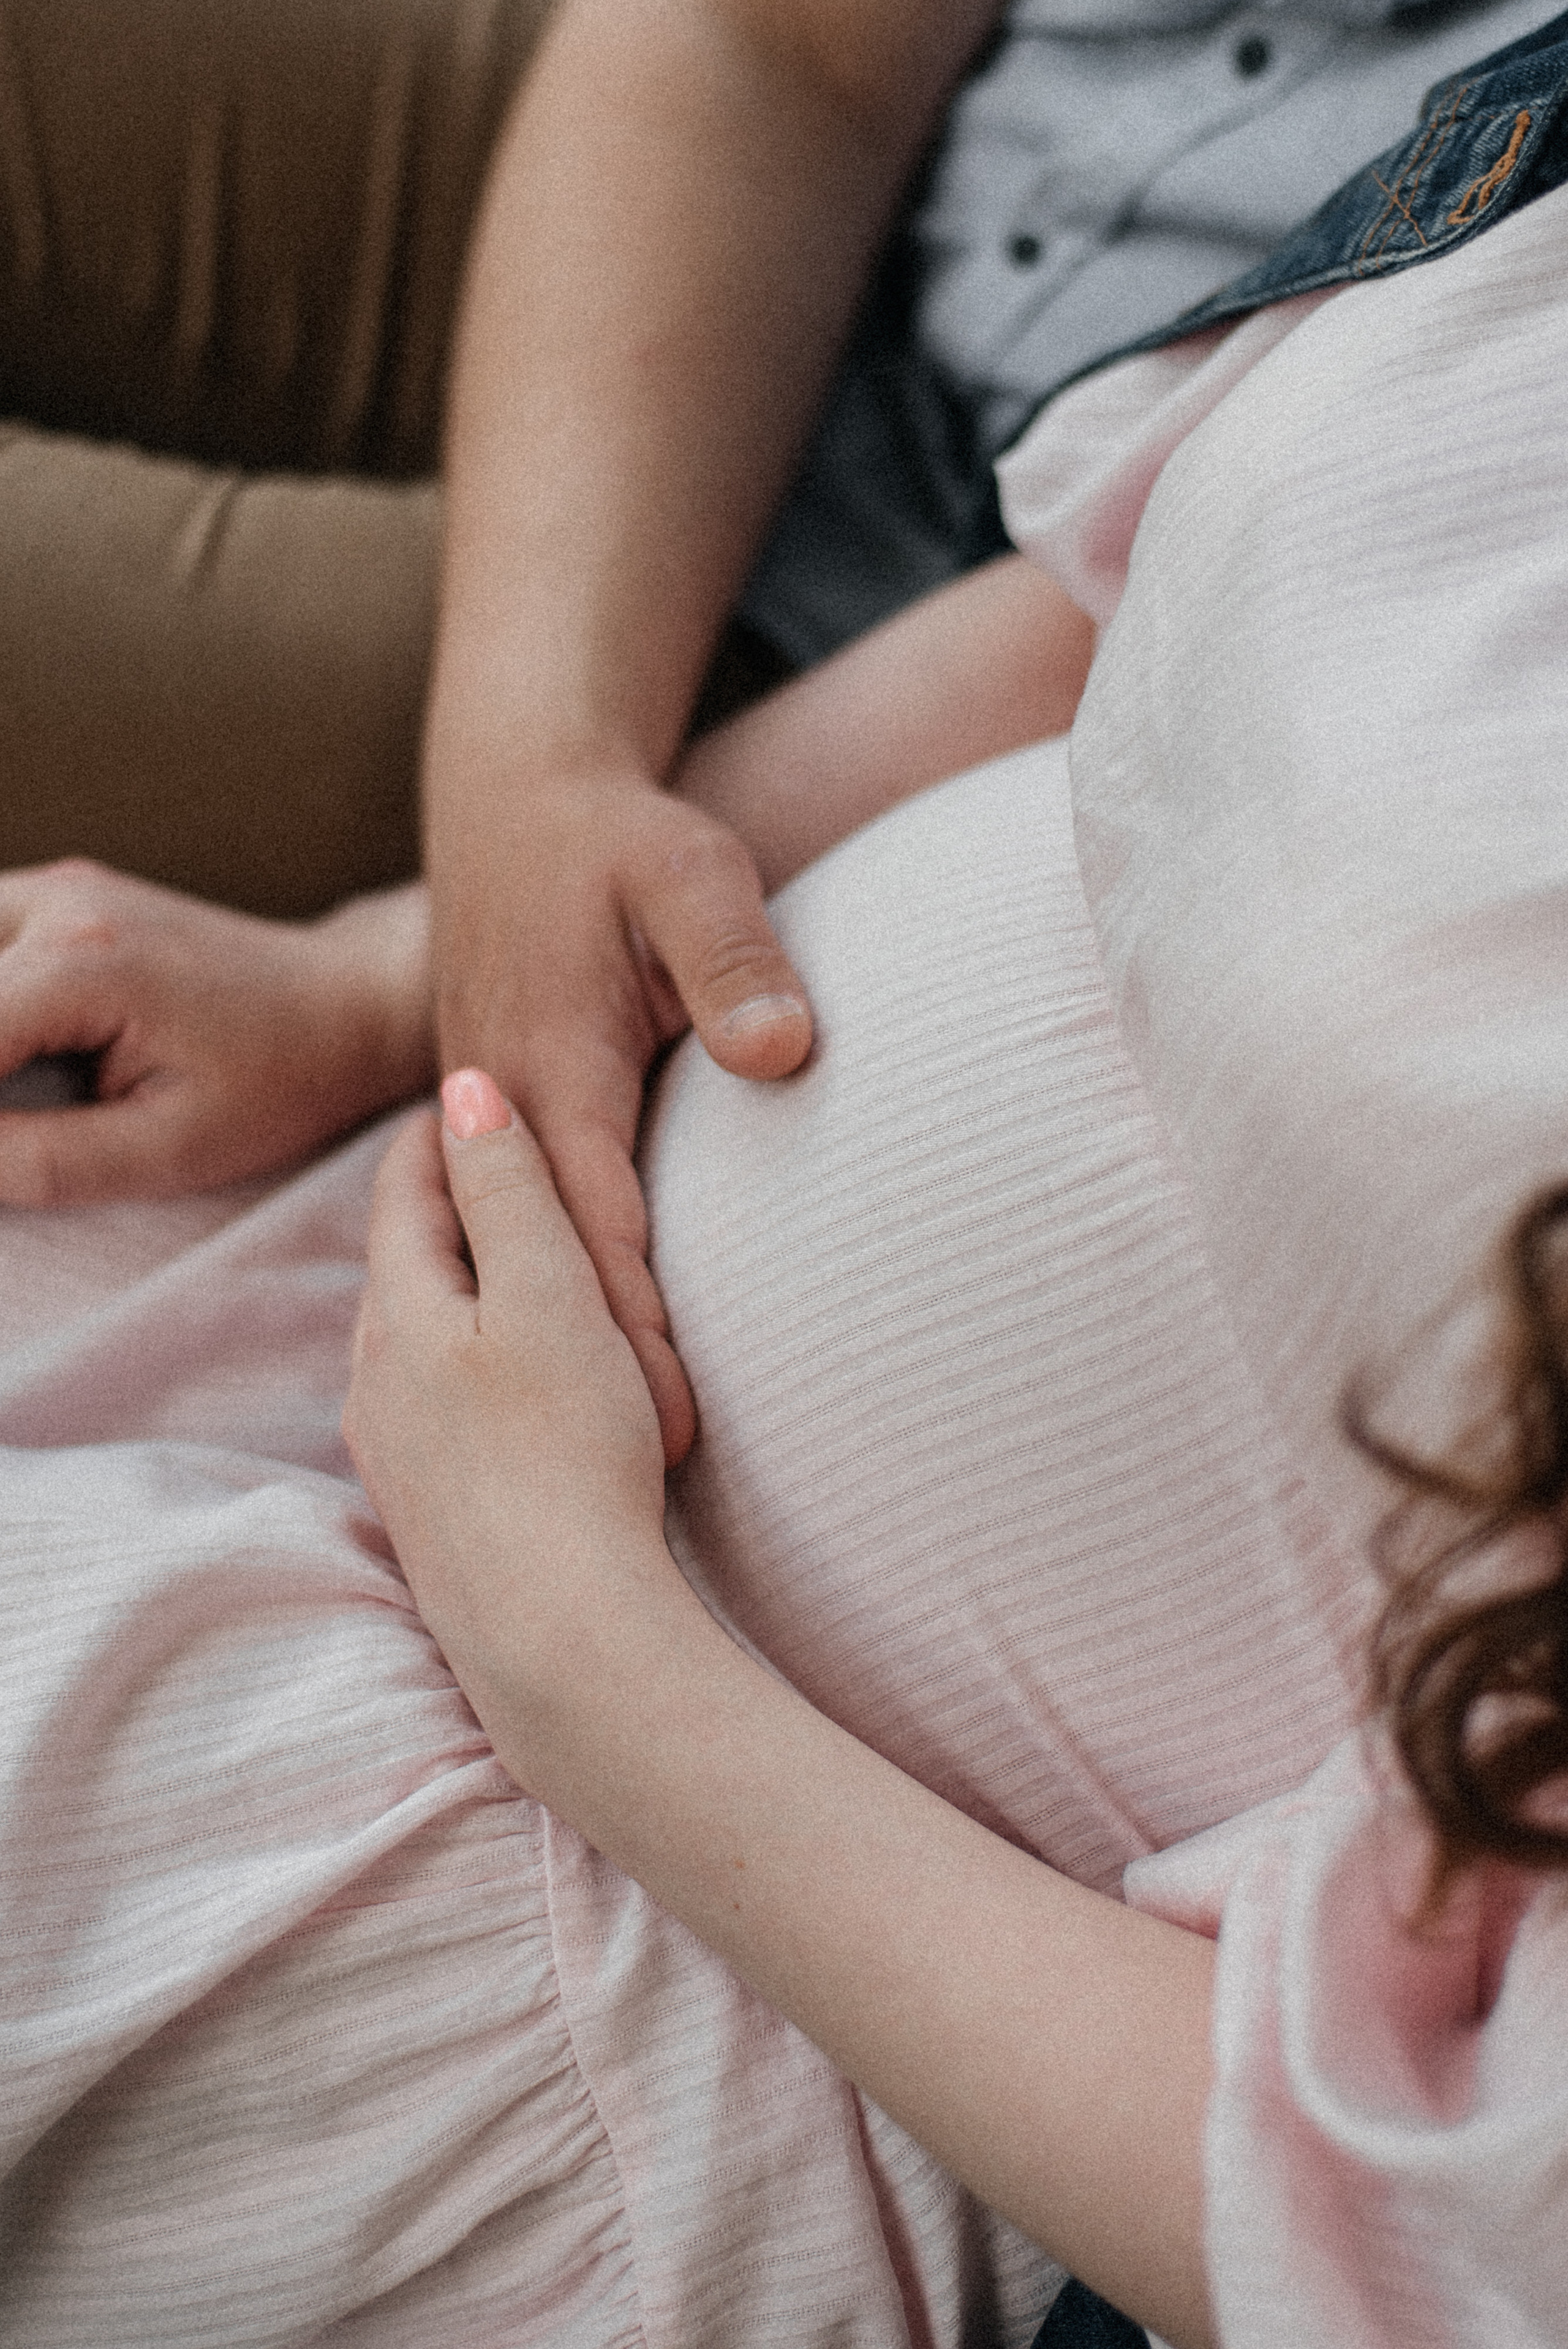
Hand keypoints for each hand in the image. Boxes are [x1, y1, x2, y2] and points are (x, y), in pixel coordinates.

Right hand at [0, 860, 433, 1202]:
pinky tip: (10, 1060)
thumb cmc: (278, 1083)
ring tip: (10, 1096)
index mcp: (83, 967)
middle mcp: (58, 906)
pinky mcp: (59, 895)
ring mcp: (56, 889)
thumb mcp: (167, 1150)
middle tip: (7, 1131)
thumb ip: (38, 1161)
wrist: (346, 1003)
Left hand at [343, 1070, 670, 1784]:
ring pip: (414, 1338)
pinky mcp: (429, 1513)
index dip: (441, 1131)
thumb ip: (507, 1190)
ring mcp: (394, 1454)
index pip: (404, 1190)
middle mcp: (374, 1382)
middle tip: (486, 1159)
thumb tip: (463, 1090)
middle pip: (401, 1264)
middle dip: (442, 1208)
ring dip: (455, 1291)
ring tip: (503, 1265)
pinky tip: (504, 1386)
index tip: (469, 1087)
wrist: (562, 1640)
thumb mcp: (550, 1295)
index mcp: (400, 1314)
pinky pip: (434, 1403)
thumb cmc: (568, 1458)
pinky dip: (467, 1362)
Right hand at [429, 772, 811, 1468]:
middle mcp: (504, 1101)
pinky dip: (553, 1280)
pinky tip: (587, 1347)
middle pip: (550, 1259)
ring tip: (624, 1444)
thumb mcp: (690, 872)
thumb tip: (781, 1053)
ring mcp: (492, 1109)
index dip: (632, 1325)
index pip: (595, 1220)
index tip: (672, 1420)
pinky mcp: (503, 1108)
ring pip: (529, 1245)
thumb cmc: (616, 841)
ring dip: (569, 1334)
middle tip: (655, 1480)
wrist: (516, 801)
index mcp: (552, 1063)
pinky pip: (525, 1213)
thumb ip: (735, 960)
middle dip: (598, 1365)